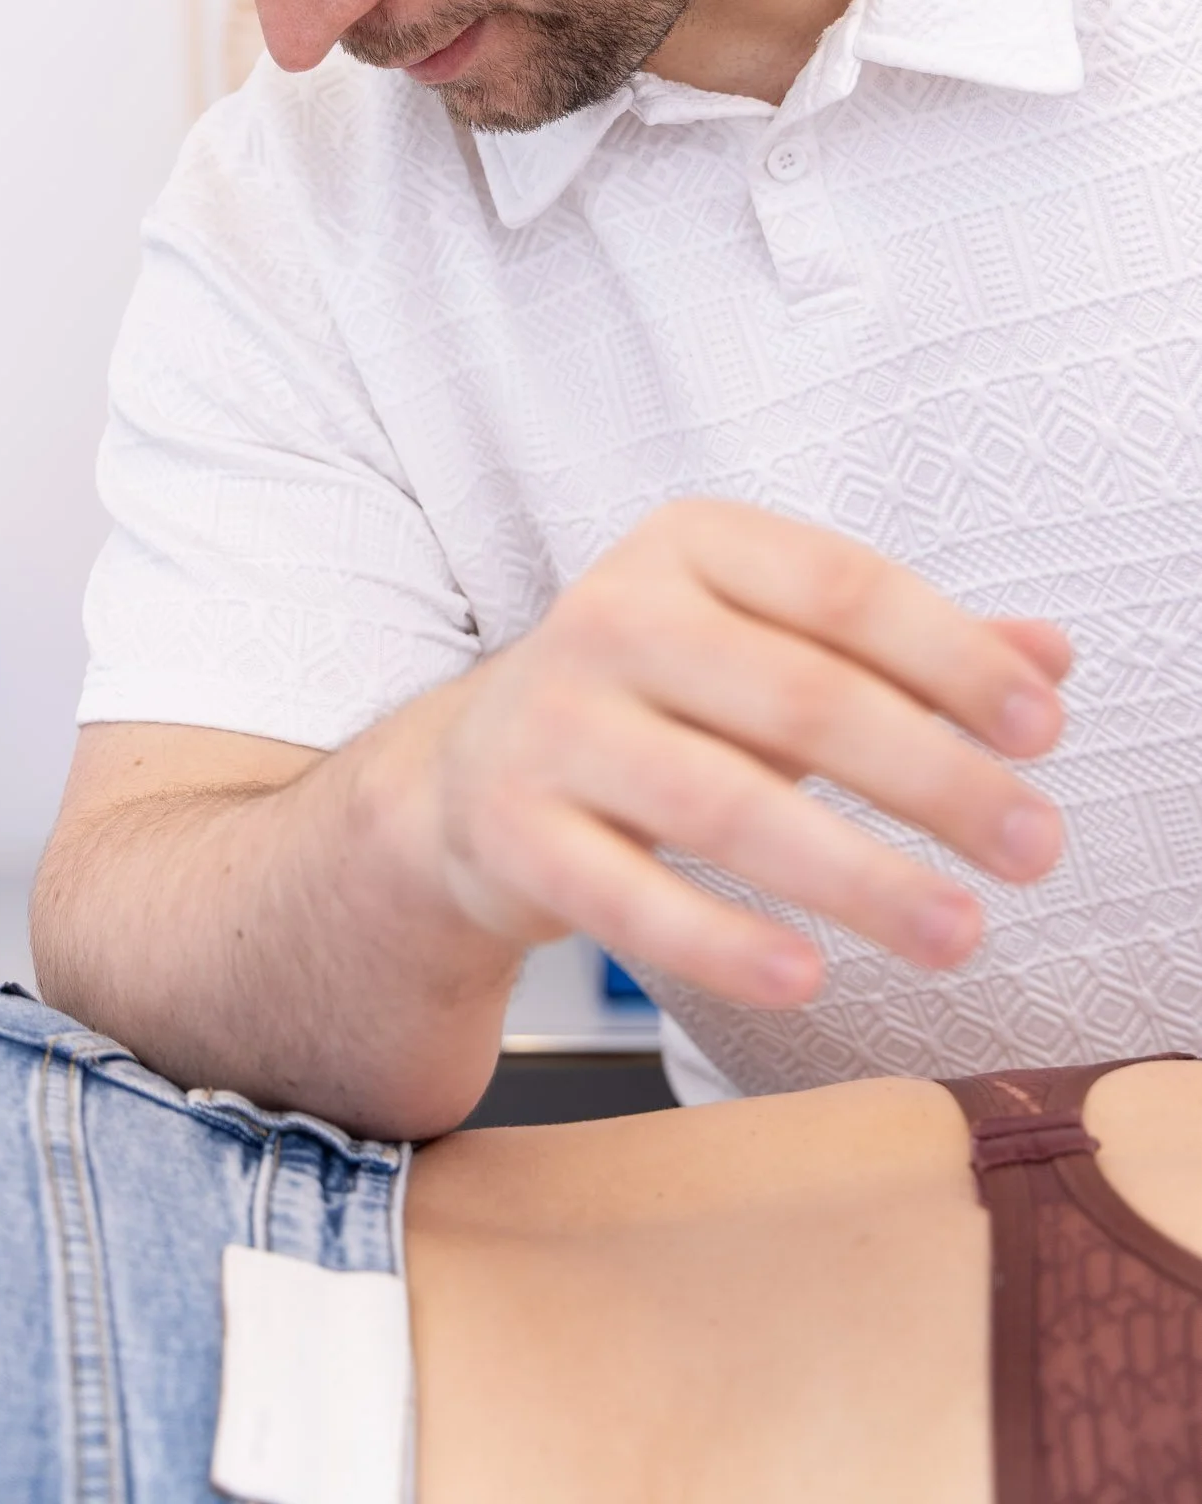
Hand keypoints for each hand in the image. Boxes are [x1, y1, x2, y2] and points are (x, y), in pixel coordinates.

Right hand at [424, 501, 1067, 1007]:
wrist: (470, 774)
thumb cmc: (660, 700)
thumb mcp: (773, 645)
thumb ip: (905, 651)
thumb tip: (1050, 658)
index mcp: (689, 546)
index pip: (842, 588)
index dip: (952, 658)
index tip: (1042, 731)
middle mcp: (610, 615)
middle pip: (797, 697)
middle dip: (932, 778)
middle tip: (1032, 847)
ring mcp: (552, 724)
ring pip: (721, 805)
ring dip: (855, 876)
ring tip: (957, 932)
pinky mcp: (512, 833)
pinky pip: (628, 898)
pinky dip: (721, 942)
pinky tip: (808, 975)